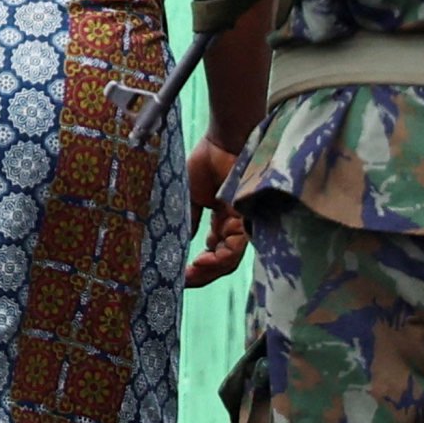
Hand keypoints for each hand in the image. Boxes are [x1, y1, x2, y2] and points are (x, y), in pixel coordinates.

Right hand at [184, 137, 251, 286]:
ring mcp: (242, 224)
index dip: (197, 265)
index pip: (213, 249)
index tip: (177, 274)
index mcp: (222, 219)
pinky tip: (198, 262)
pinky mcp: (247, 220)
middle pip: (221, 260)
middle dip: (201, 274)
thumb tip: (180, 242)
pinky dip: (217, 260)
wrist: (223, 140)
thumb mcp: (189, 196)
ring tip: (186, 275)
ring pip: (228, 259)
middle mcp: (235, 225)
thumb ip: (188, 220)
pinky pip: (235, 249)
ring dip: (207, 271)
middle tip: (179, 282)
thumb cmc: (207, 161)